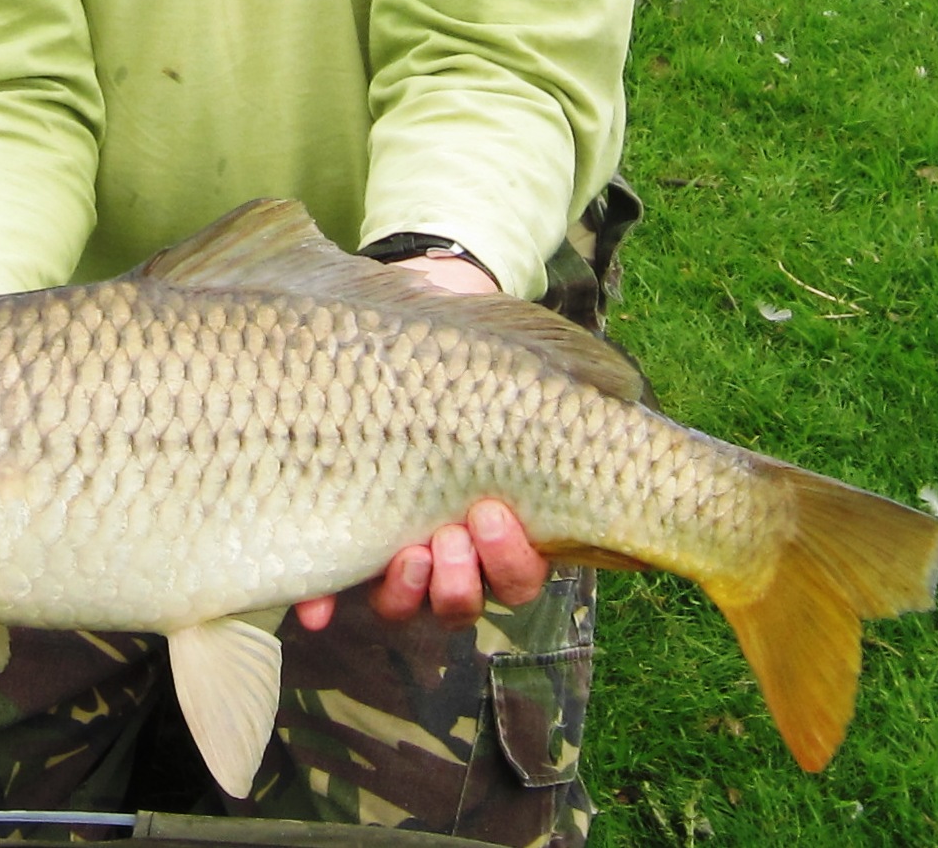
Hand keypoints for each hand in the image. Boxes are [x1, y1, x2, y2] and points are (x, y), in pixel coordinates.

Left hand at [289, 251, 546, 632]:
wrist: (391, 328)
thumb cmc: (464, 352)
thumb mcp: (518, 363)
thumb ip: (567, 384)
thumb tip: (625, 393)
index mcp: (504, 524)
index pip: (519, 575)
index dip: (510, 561)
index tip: (492, 511)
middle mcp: (453, 550)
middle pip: (466, 600)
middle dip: (461, 579)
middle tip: (452, 533)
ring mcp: (397, 546)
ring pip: (408, 603)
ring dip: (410, 588)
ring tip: (408, 551)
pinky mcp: (342, 533)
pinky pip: (331, 587)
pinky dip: (322, 600)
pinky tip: (313, 608)